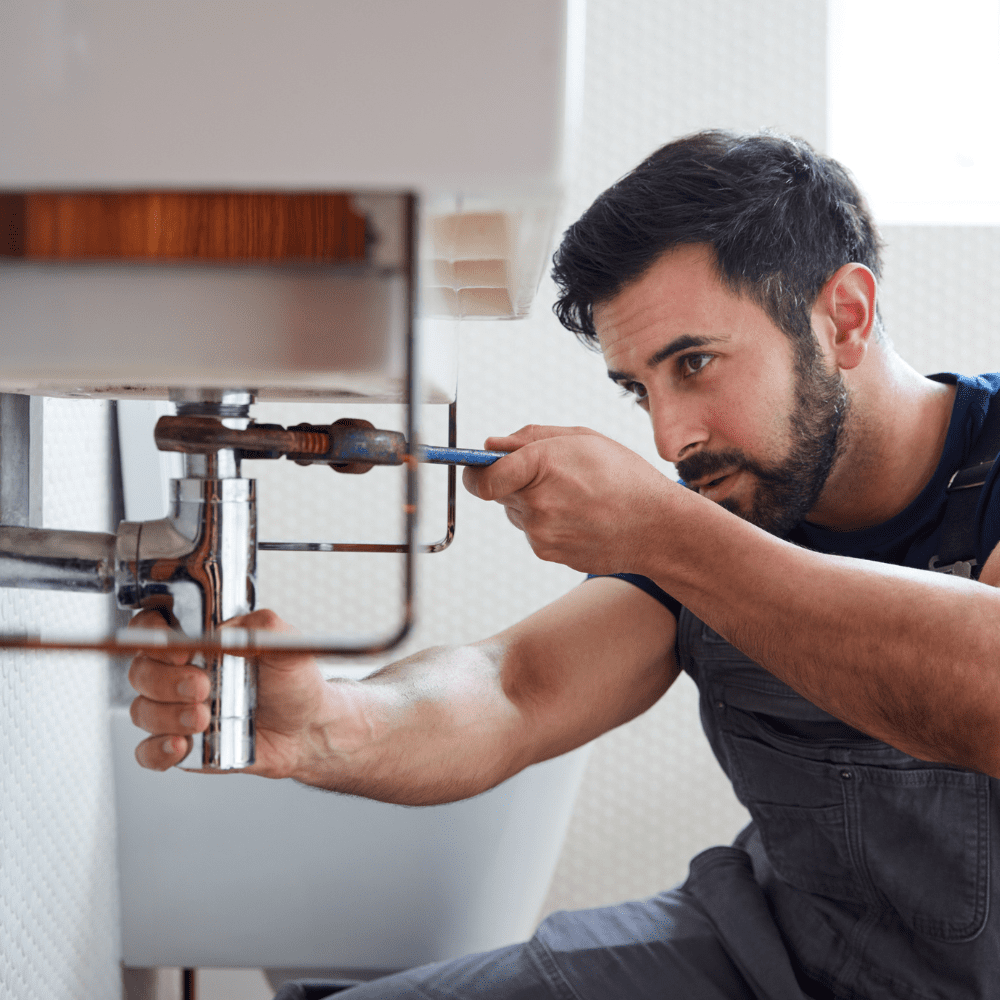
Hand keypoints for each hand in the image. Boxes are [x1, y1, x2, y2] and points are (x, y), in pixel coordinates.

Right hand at [127, 608, 334, 777]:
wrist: (307, 729)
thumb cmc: (293, 683)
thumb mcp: (286, 645)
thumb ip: (263, 626)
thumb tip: (227, 631)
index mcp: (199, 642)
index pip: (151, 627)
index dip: (151, 634)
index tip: (180, 650)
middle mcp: (181, 673)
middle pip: (141, 671)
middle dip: (165, 681)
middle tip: (202, 687)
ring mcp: (177, 710)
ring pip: (142, 711)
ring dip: (167, 716)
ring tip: (204, 718)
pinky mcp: (182, 745)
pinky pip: (147, 751)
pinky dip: (157, 749)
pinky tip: (182, 745)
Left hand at [462, 424, 675, 574]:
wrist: (657, 528)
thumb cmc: (626, 478)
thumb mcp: (582, 439)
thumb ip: (530, 438)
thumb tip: (492, 445)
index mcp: (542, 465)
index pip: (480, 477)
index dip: (474, 470)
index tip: (477, 466)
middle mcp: (536, 503)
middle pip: (497, 492)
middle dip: (514, 481)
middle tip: (551, 475)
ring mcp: (541, 533)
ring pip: (515, 512)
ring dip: (532, 502)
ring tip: (574, 497)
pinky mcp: (547, 552)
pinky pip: (533, 531)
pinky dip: (548, 522)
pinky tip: (578, 516)